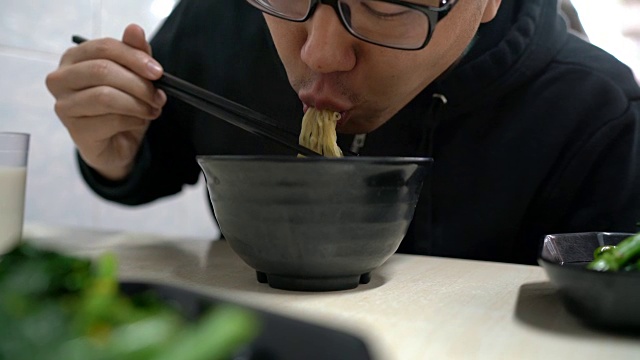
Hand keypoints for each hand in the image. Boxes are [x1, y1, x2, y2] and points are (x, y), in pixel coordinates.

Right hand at [46, 24, 166, 180]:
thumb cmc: (122, 107)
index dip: (134, 57)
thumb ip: (134, 53)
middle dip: (139, 84)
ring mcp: (64, 106)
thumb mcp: (134, 77)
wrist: (117, 145)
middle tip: (159, 96)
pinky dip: (133, 120)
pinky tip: (139, 122)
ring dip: (138, 104)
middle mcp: (61, 79)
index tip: (158, 71)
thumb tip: (134, 29)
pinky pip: (110, 120)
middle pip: (103, 70)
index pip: (104, 47)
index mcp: (74, 58)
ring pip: (105, 96)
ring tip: (153, 110)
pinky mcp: (75, 130)